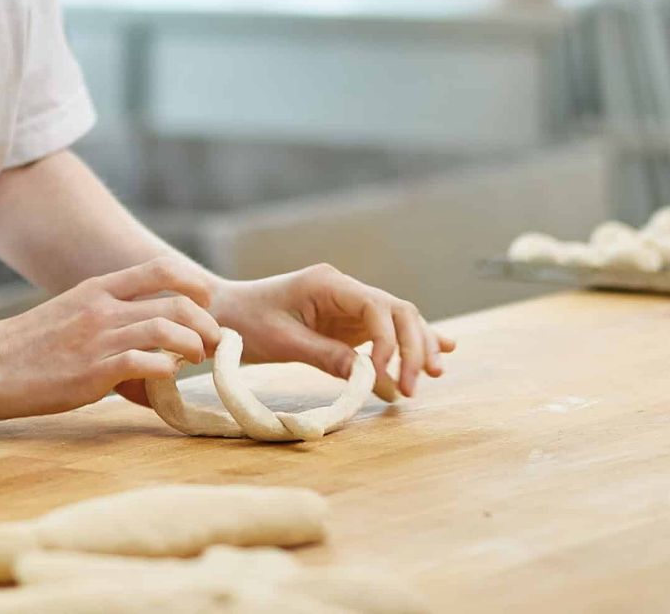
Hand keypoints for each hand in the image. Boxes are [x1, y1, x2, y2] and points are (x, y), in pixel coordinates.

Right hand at [0, 257, 221, 418]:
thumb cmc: (28, 347)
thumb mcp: (71, 313)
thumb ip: (110, 315)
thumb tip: (150, 338)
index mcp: (98, 288)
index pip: (163, 269)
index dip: (195, 285)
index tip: (205, 305)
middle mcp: (103, 307)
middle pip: (178, 304)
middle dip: (206, 325)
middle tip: (211, 343)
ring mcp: (98, 339)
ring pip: (169, 330)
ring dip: (193, 347)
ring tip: (195, 360)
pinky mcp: (93, 373)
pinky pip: (147, 364)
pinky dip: (167, 370)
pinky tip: (165, 377)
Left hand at [204, 263, 456, 397]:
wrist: (225, 313)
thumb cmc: (245, 323)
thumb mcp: (282, 342)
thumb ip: (326, 355)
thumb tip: (368, 376)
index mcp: (329, 284)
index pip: (377, 307)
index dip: (388, 342)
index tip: (385, 375)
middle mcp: (346, 290)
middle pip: (397, 311)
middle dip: (414, 346)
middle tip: (417, 385)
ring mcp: (350, 306)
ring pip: (399, 321)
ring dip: (418, 346)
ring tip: (435, 375)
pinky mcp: (349, 323)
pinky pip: (386, 332)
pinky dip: (410, 343)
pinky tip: (444, 348)